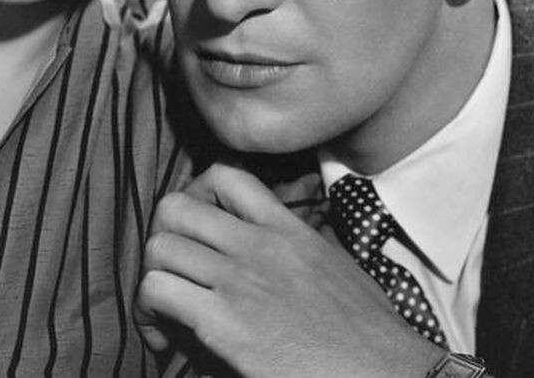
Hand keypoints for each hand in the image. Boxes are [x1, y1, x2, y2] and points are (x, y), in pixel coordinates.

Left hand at [136, 163, 444, 377]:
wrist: (386, 372)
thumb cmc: (368, 334)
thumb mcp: (335, 267)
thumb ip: (299, 249)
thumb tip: (275, 255)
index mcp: (287, 229)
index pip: (225, 175)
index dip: (196, 196)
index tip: (198, 231)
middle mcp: (258, 244)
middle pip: (175, 207)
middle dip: (162, 238)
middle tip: (171, 270)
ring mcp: (240, 280)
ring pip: (159, 247)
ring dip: (152, 277)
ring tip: (162, 308)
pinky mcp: (225, 321)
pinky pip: (158, 291)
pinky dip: (148, 314)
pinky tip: (164, 337)